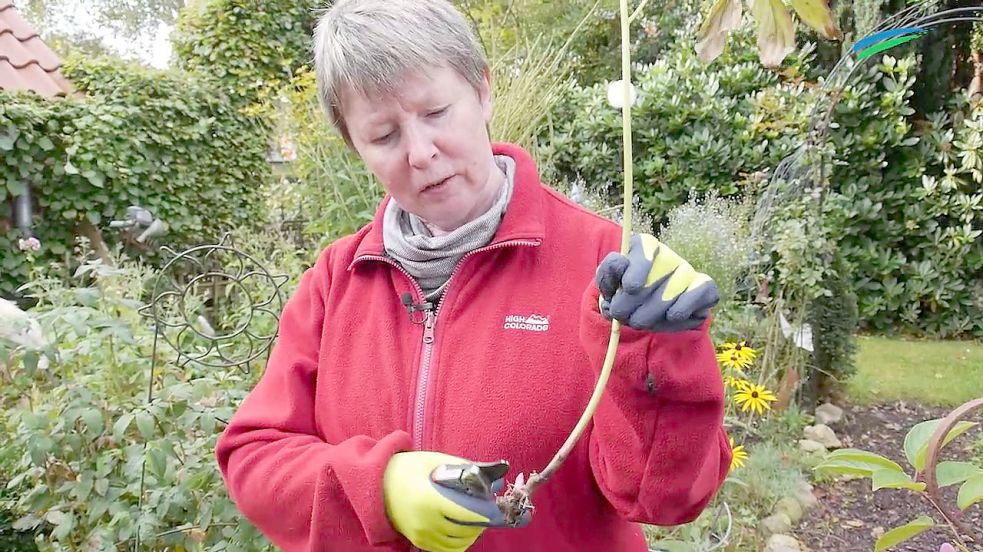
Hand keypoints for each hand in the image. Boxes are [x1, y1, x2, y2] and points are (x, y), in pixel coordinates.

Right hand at [383, 451, 513, 551]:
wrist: (377, 485)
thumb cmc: (408, 469)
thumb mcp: (435, 461)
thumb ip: (463, 468)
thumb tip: (491, 477)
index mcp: (431, 501)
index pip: (469, 513)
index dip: (487, 512)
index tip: (498, 507)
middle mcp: (427, 523)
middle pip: (467, 530)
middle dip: (483, 521)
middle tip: (488, 509)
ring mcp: (422, 536)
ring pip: (460, 543)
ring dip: (473, 532)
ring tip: (478, 518)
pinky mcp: (419, 542)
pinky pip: (448, 550)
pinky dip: (460, 542)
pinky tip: (464, 529)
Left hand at [595, 234, 718, 331]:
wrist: (648, 314)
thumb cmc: (624, 295)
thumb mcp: (610, 285)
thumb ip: (608, 273)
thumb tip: (620, 263)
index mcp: (643, 246)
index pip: (644, 248)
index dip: (638, 268)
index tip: (631, 287)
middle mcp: (667, 255)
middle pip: (653, 278)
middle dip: (633, 304)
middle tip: (623, 316)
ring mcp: (687, 270)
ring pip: (669, 294)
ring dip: (650, 314)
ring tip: (640, 321)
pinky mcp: (705, 287)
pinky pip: (694, 298)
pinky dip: (679, 311)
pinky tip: (669, 317)